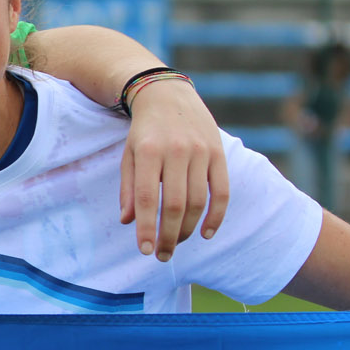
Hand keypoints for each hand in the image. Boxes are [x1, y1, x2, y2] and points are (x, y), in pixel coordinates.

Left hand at [119, 79, 229, 260]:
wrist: (169, 95)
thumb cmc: (144, 131)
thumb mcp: (128, 155)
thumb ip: (128, 188)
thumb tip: (128, 222)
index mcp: (148, 151)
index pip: (147, 197)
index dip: (146, 227)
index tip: (145, 250)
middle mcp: (177, 151)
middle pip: (175, 204)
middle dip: (168, 235)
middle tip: (162, 255)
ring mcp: (201, 152)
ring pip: (198, 201)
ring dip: (188, 229)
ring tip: (176, 244)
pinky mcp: (219, 153)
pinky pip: (222, 191)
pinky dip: (216, 216)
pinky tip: (206, 233)